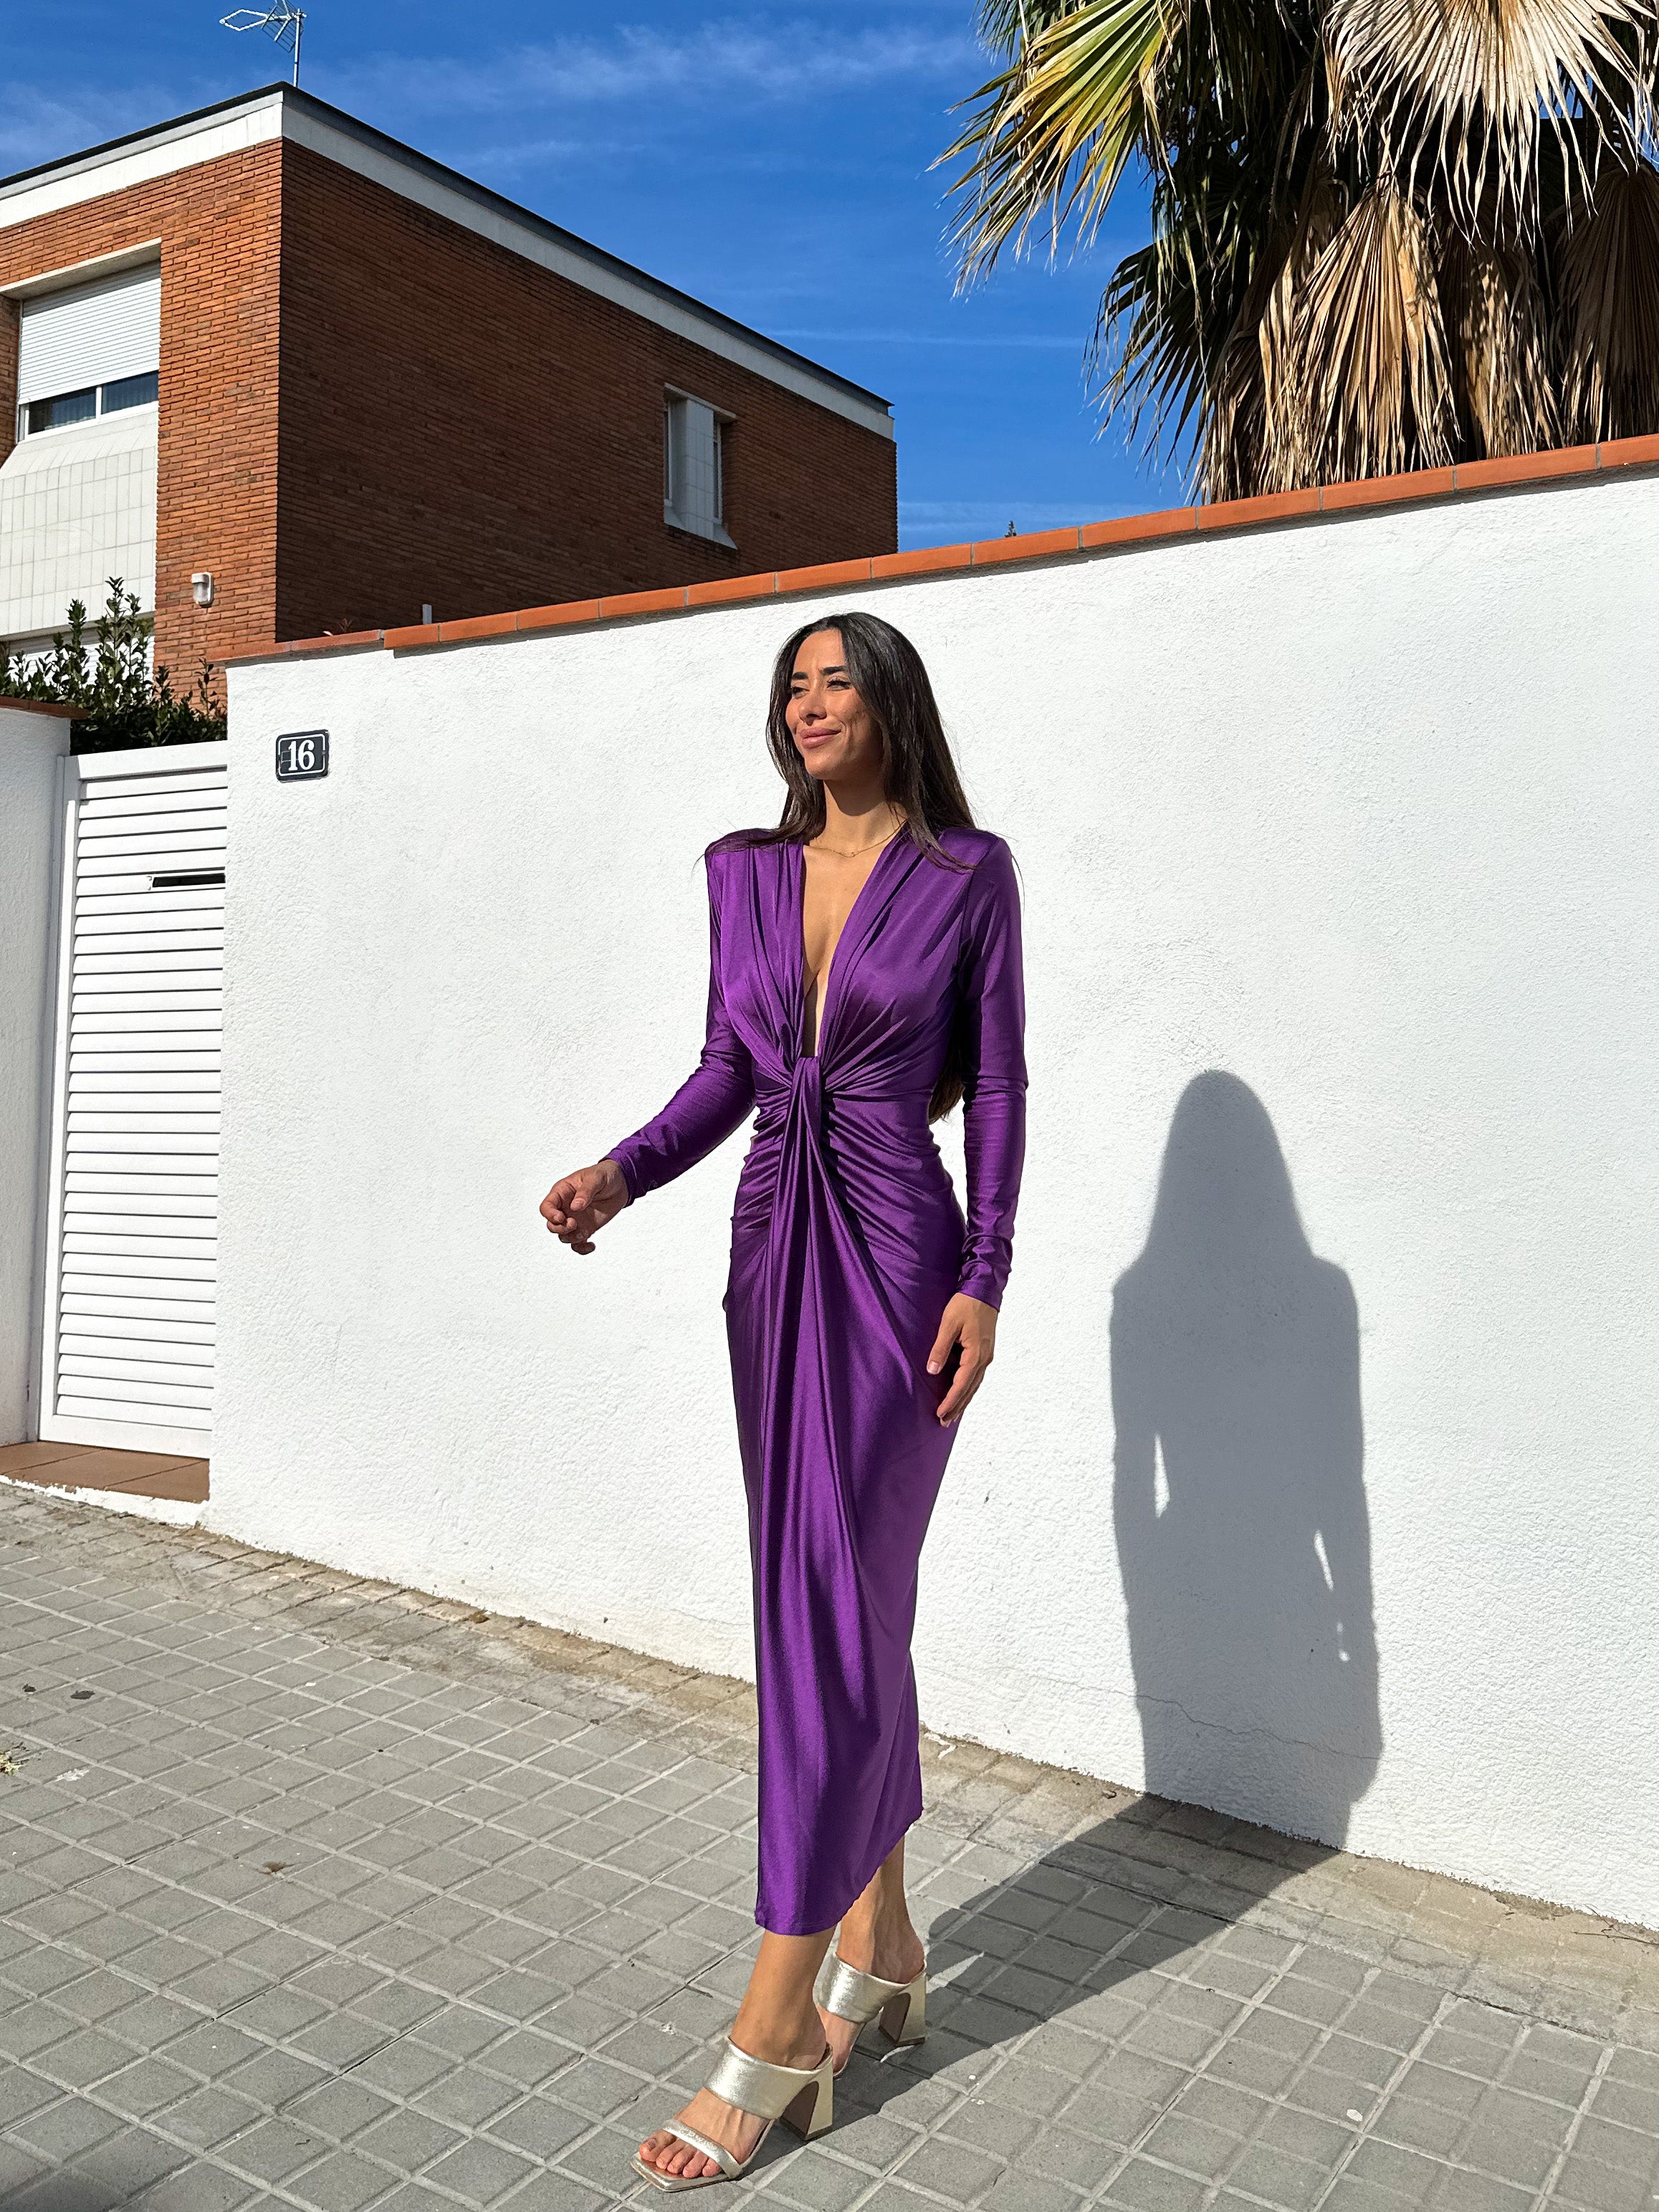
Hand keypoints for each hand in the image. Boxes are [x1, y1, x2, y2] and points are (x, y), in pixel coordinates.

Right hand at [540, 1158, 629, 1254]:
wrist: (620, 1184)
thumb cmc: (603, 1175)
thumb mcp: (595, 1178)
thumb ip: (585, 1191)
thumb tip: (575, 1207)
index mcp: (562, 1193)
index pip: (546, 1207)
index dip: (550, 1214)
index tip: (561, 1217)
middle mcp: (565, 1208)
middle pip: (552, 1225)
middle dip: (560, 1229)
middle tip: (574, 1224)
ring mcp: (575, 1220)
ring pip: (563, 1236)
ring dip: (571, 1238)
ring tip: (584, 1233)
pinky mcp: (586, 1229)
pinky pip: (578, 1244)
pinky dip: (582, 1249)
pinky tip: (592, 1246)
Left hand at [927, 1293, 997, 1425]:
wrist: (984, 1290)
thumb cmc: (966, 1305)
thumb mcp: (948, 1324)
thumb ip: (940, 1348)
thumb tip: (932, 1371)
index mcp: (976, 1354)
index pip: (961, 1384)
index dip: (951, 1401)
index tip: (940, 1414)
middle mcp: (984, 1359)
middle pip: (970, 1389)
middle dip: (957, 1407)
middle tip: (944, 1422)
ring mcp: (986, 1355)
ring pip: (974, 1385)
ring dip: (963, 1400)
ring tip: (953, 1415)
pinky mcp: (985, 1351)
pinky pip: (976, 1376)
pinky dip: (968, 1388)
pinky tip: (962, 1393)